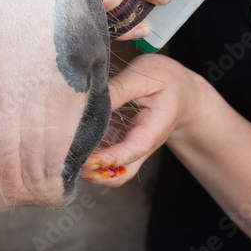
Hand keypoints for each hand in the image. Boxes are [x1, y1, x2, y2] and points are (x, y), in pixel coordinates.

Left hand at [81, 54, 202, 184]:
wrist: (183, 92)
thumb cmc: (167, 80)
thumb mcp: (145, 75)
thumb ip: (119, 89)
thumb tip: (91, 100)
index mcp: (152, 131)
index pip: (129, 153)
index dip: (106, 159)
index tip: (85, 158)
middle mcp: (142, 147)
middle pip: (119, 175)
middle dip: (94, 174)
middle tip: (69, 159)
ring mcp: (131, 149)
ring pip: (110, 172)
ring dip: (89, 168)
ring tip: (67, 152)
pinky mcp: (121, 144)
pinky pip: (105, 159)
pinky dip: (89, 156)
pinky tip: (73, 142)